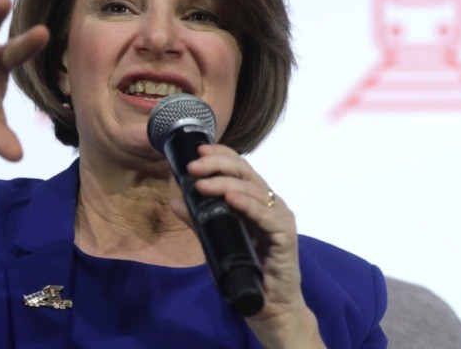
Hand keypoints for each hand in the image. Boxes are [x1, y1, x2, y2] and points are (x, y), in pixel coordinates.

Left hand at [170, 144, 324, 347]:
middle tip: (193, 166)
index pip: (239, 167)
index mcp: (255, 200)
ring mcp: (279, 217)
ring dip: (225, 183)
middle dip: (217, 164)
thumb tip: (175, 199)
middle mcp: (269, 203)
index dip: (220, 154)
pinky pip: (265, 215)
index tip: (197, 151)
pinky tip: (231, 199)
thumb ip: (199, 220)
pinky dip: (247, 204)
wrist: (269, 308)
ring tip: (202, 183)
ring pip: (253, 189)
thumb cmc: (245, 272)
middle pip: (245, 172)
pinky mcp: (285, 235)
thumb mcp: (215, 241)